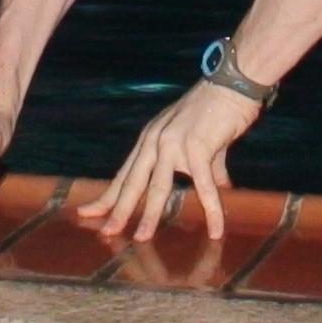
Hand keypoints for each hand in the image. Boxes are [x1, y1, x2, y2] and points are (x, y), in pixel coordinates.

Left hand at [75, 82, 258, 242]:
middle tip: (106, 234)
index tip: (89, 213)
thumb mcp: (202, 143)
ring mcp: (173, 143)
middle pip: (132, 183)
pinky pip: (204, 185)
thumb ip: (206, 169)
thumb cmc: (217, 111)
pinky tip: (216, 230)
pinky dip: (211, 209)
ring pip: (157, 187)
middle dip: (118, 211)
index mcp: (150, 140)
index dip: (108, 196)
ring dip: (149, 216)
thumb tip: (221, 191)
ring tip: (141, 239)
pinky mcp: (197, 147)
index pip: (125, 175)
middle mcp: (155, 141)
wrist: (232, 83)